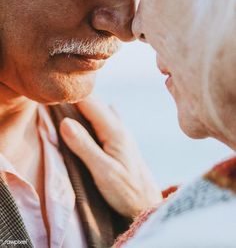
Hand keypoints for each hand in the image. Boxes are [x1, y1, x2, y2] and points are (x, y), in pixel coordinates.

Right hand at [60, 95, 161, 217]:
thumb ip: (84, 146)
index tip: (52, 94)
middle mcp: (119, 126)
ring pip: (99, 110)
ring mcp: (120, 131)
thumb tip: (64, 122)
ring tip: (65, 104)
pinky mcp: (119, 139)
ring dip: (82, 106)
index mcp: (114, 130)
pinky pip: (103, 118)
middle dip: (75, 98)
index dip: (71, 96)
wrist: (146, 203)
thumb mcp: (103, 171)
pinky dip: (91, 115)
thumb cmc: (125, 191)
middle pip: (94, 103)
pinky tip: (85, 116)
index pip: (90, 103)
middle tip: (54, 98)